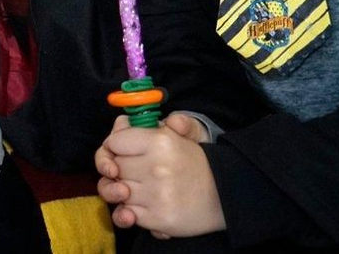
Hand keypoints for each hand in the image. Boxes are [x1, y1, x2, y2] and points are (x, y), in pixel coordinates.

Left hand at [95, 114, 224, 238]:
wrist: (224, 195)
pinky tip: (138, 206)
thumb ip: (154, 122)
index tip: (123, 151)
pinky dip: (129, 212)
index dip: (115, 146)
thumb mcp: (182, 133)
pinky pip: (126, 214)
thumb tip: (130, 119)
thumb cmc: (196, 162)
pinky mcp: (159, 219)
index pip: (114, 143)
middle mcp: (156, 168)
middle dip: (119, 169)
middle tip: (134, 170)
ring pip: (117, 192)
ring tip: (135, 189)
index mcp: (159, 141)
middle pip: (114, 167)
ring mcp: (156, 195)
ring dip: (122, 192)